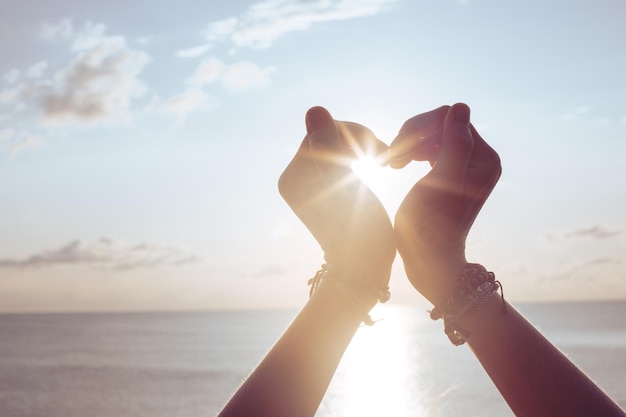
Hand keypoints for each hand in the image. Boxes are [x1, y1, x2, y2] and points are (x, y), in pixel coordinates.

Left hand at [278, 106, 394, 302]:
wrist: (366, 268)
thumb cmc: (358, 231)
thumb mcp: (342, 185)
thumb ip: (327, 146)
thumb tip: (314, 109)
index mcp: (292, 176)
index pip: (321, 131)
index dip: (353, 133)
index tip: (377, 152)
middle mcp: (297, 178)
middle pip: (329, 136)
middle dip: (359, 139)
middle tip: (383, 156)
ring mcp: (313, 185)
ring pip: (340, 145)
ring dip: (364, 146)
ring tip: (383, 160)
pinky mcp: (329, 190)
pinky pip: (344, 157)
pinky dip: (363, 155)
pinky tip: (378, 165)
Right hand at [389, 103, 500, 305]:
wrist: (428, 259)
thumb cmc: (431, 225)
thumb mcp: (441, 181)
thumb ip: (455, 144)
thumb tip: (460, 105)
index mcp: (484, 158)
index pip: (449, 119)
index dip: (419, 128)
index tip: (397, 149)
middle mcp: (480, 159)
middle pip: (440, 125)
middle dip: (412, 136)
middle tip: (390, 158)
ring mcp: (465, 167)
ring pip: (432, 136)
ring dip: (408, 145)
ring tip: (390, 163)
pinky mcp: (450, 174)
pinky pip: (430, 149)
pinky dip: (411, 153)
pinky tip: (396, 165)